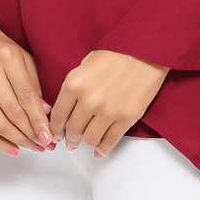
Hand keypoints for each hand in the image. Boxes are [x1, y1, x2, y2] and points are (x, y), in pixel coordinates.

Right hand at [0, 0, 55, 154]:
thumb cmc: (0, 48)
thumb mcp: (22, 57)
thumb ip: (34, 84)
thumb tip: (45, 112)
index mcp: (8, 58)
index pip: (26, 96)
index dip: (39, 119)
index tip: (50, 136)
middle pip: (13, 112)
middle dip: (31, 133)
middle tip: (45, 145)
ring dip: (17, 140)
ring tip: (33, 147)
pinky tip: (11, 147)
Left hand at [48, 50, 168, 155]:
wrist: (144, 49)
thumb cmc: (116, 51)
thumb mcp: (85, 64)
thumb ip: (75, 87)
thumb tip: (67, 109)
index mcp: (74, 84)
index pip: (58, 116)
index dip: (55, 128)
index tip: (56, 132)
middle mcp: (88, 100)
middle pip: (72, 130)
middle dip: (69, 138)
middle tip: (69, 141)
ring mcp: (108, 111)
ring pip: (90, 139)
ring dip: (86, 142)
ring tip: (86, 141)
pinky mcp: (126, 118)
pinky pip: (110, 141)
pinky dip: (103, 149)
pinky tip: (100, 150)